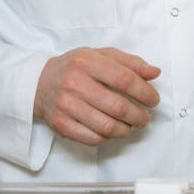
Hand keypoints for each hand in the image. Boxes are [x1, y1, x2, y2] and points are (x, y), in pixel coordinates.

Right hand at [34, 47, 160, 146]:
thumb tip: (155, 72)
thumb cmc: (75, 68)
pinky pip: (91, 138)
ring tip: (132, 126)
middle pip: (117, 106)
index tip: (153, 100)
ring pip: (106, 126)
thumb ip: (129, 62)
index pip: (124, 79)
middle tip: (145, 117)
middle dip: (139, 115)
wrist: (38, 82)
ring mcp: (66, 105)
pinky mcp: (60, 124)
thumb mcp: (101, 55)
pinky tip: (112, 130)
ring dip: (126, 129)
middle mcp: (74, 83)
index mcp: (87, 62)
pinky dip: (107, 137)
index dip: (145, 92)